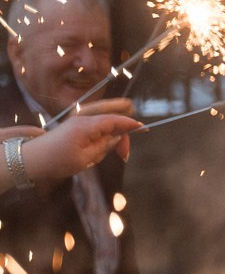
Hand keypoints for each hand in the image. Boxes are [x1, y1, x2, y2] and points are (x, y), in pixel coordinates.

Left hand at [18, 107, 139, 179]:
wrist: (31, 159)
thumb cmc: (57, 161)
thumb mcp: (84, 159)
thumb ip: (103, 146)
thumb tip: (116, 138)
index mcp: (85, 127)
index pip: (113, 121)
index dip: (129, 124)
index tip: (143, 129)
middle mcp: (81, 119)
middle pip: (109, 113)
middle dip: (124, 121)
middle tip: (134, 134)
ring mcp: (75, 119)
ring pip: (101, 111)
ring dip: (115, 117)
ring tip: (128, 115)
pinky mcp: (72, 123)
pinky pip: (94, 116)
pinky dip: (105, 118)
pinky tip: (111, 126)